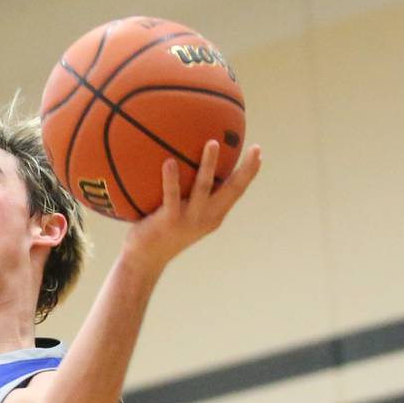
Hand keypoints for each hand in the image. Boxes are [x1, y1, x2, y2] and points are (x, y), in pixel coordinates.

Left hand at [122, 139, 261, 272]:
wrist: (145, 259)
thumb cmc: (160, 231)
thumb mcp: (179, 213)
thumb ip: (186, 193)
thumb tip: (179, 160)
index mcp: (213, 215)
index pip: (235, 191)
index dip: (249, 173)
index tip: (258, 153)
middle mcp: (206, 217)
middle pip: (232, 190)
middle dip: (246, 170)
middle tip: (255, 148)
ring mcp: (189, 219)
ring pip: (203, 188)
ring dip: (209, 165)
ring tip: (213, 143)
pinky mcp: (169, 221)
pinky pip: (171, 196)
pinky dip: (171, 179)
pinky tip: (169, 161)